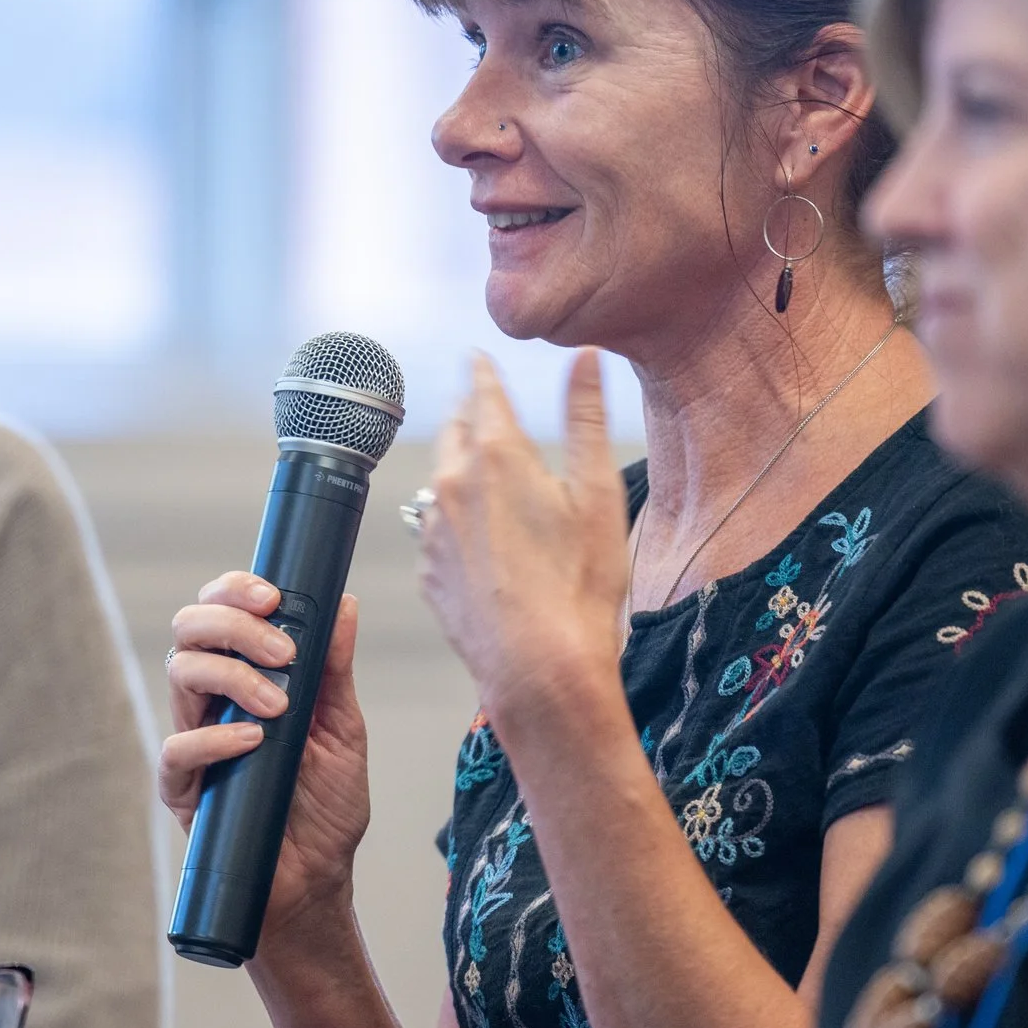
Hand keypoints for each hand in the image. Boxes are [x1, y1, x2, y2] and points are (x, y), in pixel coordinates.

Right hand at [156, 575, 371, 931]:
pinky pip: (176, 750)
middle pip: (189, 631)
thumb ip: (335, 669)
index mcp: (246, 676)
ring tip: (279, 705)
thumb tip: (344, 602)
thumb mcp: (343, 729)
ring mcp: (194, 742)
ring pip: (180, 675)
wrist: (318, 880)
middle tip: (283, 650)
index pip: (220, 612)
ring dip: (231, 675)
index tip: (272, 595)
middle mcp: (212, 701)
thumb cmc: (328, 806)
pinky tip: (253, 741)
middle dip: (233, 625)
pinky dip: (213, 738)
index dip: (234, 591)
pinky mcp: (184, 790)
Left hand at [416, 351, 631, 755]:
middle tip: (481, 403)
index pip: (482, 391)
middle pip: (455, 430)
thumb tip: (585, 357)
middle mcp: (453, 484)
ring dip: (460, 466)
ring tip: (481, 467)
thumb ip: (586, 418)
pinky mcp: (429, 571)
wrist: (540, 671)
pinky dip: (455, 518)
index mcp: (499, 456)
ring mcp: (434, 531)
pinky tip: (480, 535)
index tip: (477, 356)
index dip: (483, 370)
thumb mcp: (598, 495)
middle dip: (470, 413)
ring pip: (441, 478)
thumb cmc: (579, 588)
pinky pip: (437, 528)